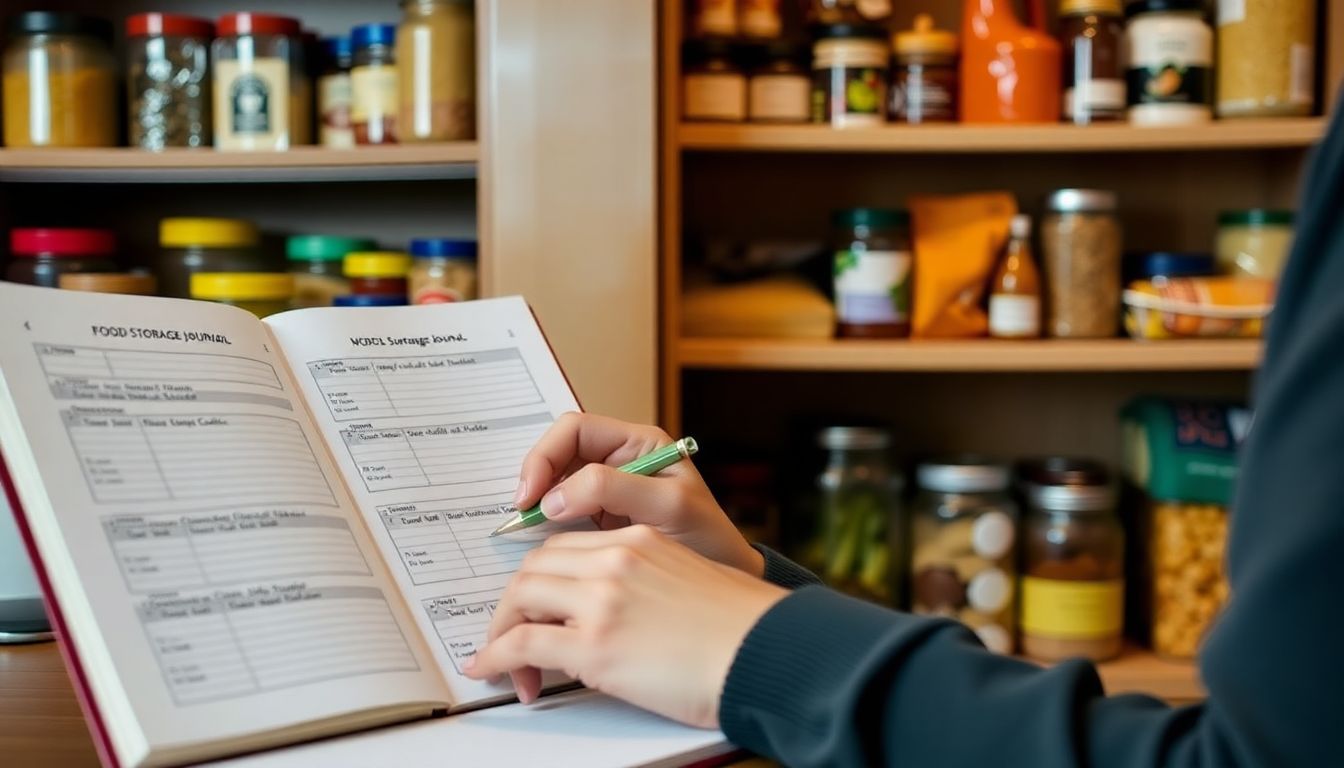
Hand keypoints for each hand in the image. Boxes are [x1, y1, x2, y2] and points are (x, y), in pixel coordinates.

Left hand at [463, 525, 787, 726]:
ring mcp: (601, 600)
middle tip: (509, 633)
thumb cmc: (738, 630)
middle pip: (534, 567)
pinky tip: (491, 669)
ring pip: (520, 599)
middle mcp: (615, 560)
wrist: (764, 654)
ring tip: (500, 660)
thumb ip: (640, 583)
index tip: (532, 600)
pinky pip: (522, 644)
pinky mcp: (594, 644)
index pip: (565, 546)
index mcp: (639, 540)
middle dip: (513, 603)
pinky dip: (496, 657)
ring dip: (501, 631)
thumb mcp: (685, 582)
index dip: (540, 577)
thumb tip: (606, 615)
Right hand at [514, 412, 763, 577]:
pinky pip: (561, 509)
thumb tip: (555, 496)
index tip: (532, 493)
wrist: (722, 574)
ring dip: (538, 500)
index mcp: (638, 442)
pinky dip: (546, 522)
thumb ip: (614, 490)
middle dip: (535, 477)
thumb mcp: (668, 506)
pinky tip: (543, 542)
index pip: (575, 430)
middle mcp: (619, 458)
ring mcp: (607, 488)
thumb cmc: (708, 537)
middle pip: (558, 452)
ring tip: (527, 529)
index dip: (546, 456)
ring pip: (555, 481)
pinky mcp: (599, 517)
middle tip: (521, 513)